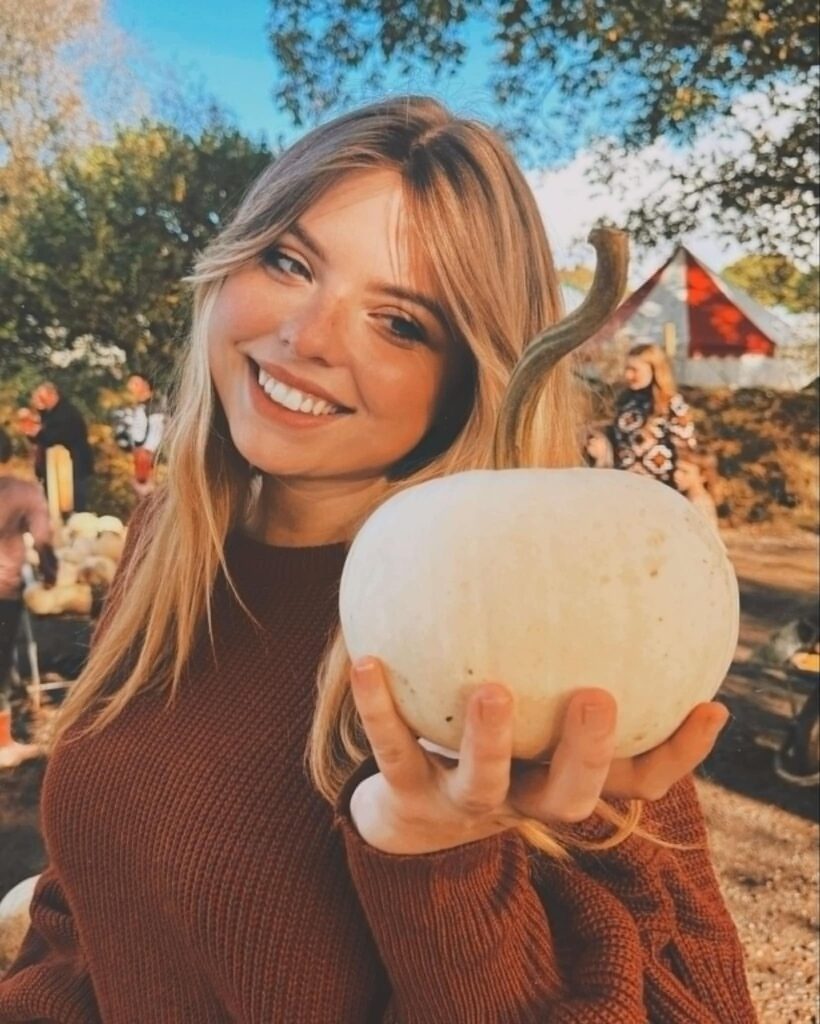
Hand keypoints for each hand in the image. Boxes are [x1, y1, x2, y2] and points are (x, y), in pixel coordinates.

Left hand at [348, 657, 728, 854]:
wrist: (408, 813)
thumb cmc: (480, 735)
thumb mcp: (529, 699)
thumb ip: (552, 645)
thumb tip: (578, 542)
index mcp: (560, 775)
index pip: (637, 779)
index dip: (680, 754)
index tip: (711, 705)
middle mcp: (522, 797)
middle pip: (572, 796)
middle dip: (588, 753)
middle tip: (597, 696)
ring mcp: (463, 803)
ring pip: (485, 785)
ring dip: (490, 740)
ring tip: (492, 690)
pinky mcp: (407, 794)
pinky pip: (393, 750)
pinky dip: (378, 709)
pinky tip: (368, 659)